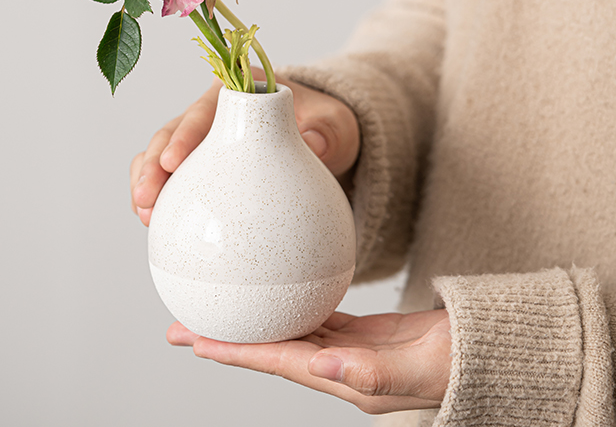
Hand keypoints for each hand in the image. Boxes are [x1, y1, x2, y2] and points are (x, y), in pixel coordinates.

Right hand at [130, 75, 360, 225]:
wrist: (319, 144)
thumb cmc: (323, 129)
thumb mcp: (335, 124)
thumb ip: (327, 130)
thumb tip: (313, 144)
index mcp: (236, 93)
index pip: (204, 111)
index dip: (185, 134)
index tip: (173, 162)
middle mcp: (210, 114)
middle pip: (171, 133)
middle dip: (152, 163)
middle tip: (146, 196)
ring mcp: (198, 143)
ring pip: (159, 157)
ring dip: (145, 183)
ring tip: (142, 215)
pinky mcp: (196, 169)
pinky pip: (170, 183)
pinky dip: (157, 200)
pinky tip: (152, 227)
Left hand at [167, 309, 450, 414]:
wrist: (489, 349)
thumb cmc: (460, 360)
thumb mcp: (418, 366)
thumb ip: (370, 370)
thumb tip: (322, 366)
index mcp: (345, 379)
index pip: (276, 362)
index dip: (234, 351)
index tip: (193, 339)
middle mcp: (339, 368)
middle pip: (271, 350)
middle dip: (228, 338)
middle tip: (184, 324)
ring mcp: (349, 351)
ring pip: (289, 334)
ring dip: (253, 323)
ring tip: (221, 309)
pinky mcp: (362, 333)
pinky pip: (315, 319)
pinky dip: (291, 307)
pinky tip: (276, 293)